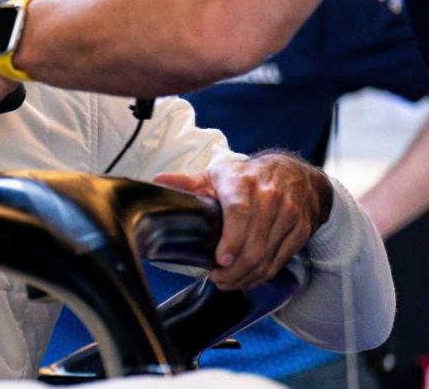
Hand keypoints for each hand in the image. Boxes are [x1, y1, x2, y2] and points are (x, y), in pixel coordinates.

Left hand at [155, 153, 332, 290]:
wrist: (295, 175)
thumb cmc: (248, 178)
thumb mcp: (217, 175)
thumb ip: (188, 182)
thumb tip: (157, 181)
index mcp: (244, 183)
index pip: (240, 213)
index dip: (232, 240)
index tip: (220, 260)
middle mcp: (270, 198)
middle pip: (254, 244)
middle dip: (234, 270)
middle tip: (217, 279)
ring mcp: (289, 216)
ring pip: (267, 258)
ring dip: (246, 277)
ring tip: (228, 283)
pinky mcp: (300, 231)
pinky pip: (279, 261)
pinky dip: (262, 276)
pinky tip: (247, 279)